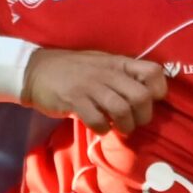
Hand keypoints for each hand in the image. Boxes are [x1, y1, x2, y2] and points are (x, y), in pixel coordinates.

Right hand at [24, 49, 166, 131]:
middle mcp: (108, 73)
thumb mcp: (101, 64)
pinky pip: (98, 120)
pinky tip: (100, 128)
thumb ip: (121, 75)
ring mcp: (91, 86)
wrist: (35, 71)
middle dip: (142, 116)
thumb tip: (145, 94)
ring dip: (125, 126)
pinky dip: (103, 129)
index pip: (153, 72)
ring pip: (122, 109)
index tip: (150, 101)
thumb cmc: (72, 70)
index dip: (158, 90)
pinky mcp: (75, 100)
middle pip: (141, 96)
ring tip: (119, 129)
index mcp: (118, 63)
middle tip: (134, 122)